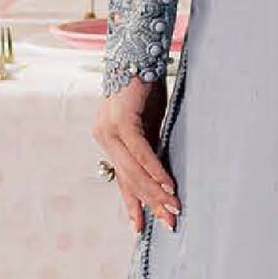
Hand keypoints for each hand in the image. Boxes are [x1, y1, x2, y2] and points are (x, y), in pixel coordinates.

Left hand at [93, 74, 178, 233]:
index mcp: (109, 139)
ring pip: (133, 169)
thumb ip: (151, 146)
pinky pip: (139, 150)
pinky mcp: (121, 119)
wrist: (139, 50)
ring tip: (173, 207)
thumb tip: (162, 175)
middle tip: (170, 222)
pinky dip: (154, 168)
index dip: (132, 204)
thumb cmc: (147, 85)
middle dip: (151, 203)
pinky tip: (167, 183)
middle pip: (128, 179)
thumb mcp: (150, 122)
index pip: (122, 178)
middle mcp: (103, 135)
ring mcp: (109, 128)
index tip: (141, 228)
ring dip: (156, 191)